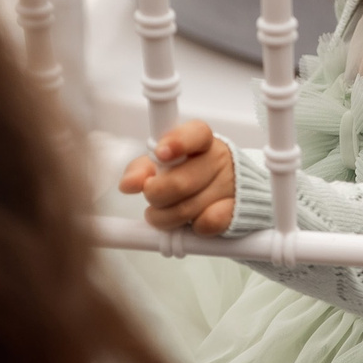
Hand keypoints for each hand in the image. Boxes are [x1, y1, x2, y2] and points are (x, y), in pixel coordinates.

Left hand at [120, 120, 237, 235]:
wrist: (229, 189)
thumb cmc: (188, 170)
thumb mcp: (162, 163)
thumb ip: (141, 169)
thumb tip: (127, 184)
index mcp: (201, 140)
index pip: (195, 134)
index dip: (177, 143)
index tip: (160, 154)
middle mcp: (218, 159)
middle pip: (181, 181)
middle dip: (155, 195)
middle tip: (150, 198)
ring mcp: (230, 185)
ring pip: (188, 208)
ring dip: (165, 218)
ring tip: (160, 215)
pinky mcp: (236, 210)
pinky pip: (208, 223)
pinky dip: (192, 228)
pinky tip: (189, 222)